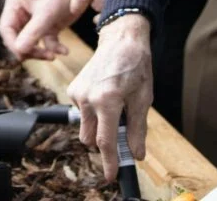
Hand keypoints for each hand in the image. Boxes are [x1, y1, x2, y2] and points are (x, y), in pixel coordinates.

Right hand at [0, 0, 96, 60]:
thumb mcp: (47, 13)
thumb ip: (32, 32)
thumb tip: (19, 51)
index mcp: (15, 3)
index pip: (6, 29)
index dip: (13, 44)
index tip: (24, 54)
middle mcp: (21, 11)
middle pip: (17, 39)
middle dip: (29, 50)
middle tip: (44, 56)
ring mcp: (33, 19)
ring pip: (30, 43)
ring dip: (41, 51)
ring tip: (53, 55)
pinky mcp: (46, 25)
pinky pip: (45, 41)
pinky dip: (53, 48)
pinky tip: (64, 50)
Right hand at [67, 14, 152, 181]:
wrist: (121, 39)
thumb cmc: (135, 66)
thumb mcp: (143, 99)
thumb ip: (137, 129)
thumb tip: (136, 154)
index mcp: (107, 100)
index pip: (105, 141)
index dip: (110, 162)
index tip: (112, 177)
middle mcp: (88, 97)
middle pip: (90, 138)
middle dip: (104, 142)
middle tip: (122, 132)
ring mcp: (78, 92)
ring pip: (85, 126)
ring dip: (99, 126)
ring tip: (116, 107)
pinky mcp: (74, 87)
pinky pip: (82, 112)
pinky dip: (93, 112)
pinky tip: (106, 96)